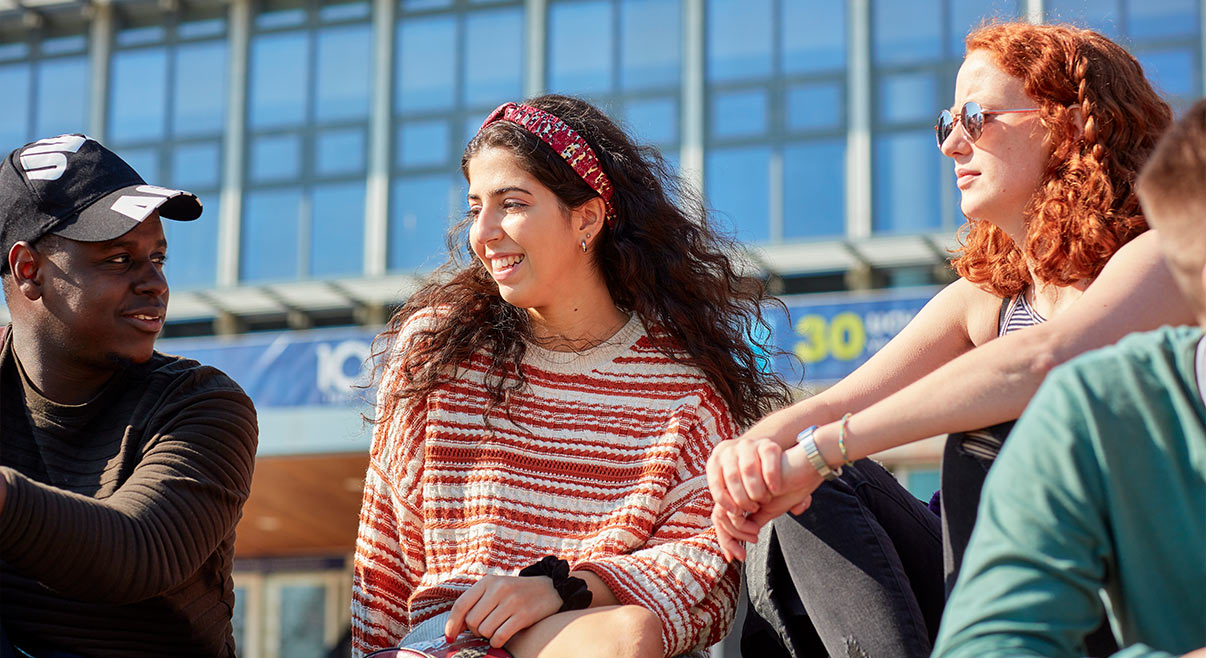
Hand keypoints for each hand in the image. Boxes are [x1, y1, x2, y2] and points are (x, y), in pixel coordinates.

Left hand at [444, 574, 562, 647]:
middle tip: (485, 628)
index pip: (461, 605)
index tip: (450, 637)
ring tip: (497, 629)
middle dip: (475, 630)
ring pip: (485, 630)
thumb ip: (477, 603)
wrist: (550, 588)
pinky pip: (500, 636)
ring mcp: (512, 601)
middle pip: (472, 621)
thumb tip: (456, 628)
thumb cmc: (517, 592)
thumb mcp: (496, 588)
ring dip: (488, 636)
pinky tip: (502, 636)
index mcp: (488, 581)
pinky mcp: (524, 615)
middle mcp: (499, 589)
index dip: (452, 624)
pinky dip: (497, 641)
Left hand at [711, 443, 825, 561]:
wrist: (806, 466)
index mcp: (740, 494)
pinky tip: (757, 527)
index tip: (736, 557)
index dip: (725, 540)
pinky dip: (746, 522)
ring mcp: (740, 481)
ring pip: (728, 512)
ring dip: (740, 530)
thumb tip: (743, 538)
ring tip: (755, 534)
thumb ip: (755, 519)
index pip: (721, 518)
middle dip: (729, 539)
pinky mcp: (747, 478)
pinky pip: (739, 504)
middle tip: (743, 551)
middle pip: (718, 517)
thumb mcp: (771, 508)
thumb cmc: (791, 486)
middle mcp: (736, 487)